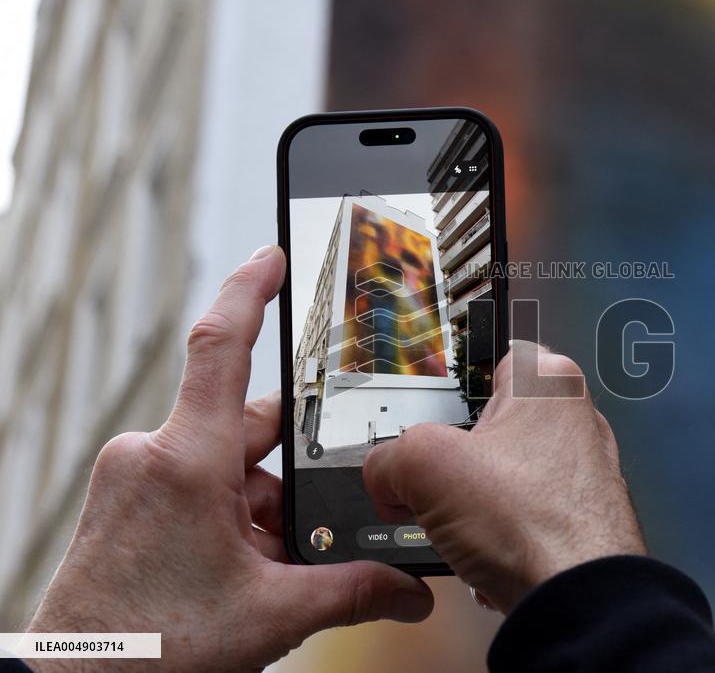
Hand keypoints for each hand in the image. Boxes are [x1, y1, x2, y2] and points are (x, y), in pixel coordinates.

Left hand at [27, 245, 432, 670]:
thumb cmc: (151, 650)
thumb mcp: (271, 614)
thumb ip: (352, 592)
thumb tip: (410, 593)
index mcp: (188, 462)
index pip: (220, 346)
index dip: (250, 290)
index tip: (272, 257)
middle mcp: (155, 456)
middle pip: (249, 426)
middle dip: (291, 468)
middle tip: (316, 519)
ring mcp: (136, 477)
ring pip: (228, 464)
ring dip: (262, 504)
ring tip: (274, 567)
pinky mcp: (128, 499)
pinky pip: (197, 485)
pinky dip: (232, 515)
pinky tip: (247, 567)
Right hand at [363, 341, 645, 613]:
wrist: (579, 603)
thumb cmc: (532, 525)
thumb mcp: (424, 468)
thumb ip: (387, 458)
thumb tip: (383, 477)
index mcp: (549, 381)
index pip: (484, 362)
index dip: (446, 395)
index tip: (429, 420)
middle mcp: (577, 419)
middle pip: (489, 427)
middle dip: (457, 465)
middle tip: (440, 489)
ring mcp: (587, 471)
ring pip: (505, 477)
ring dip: (477, 508)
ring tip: (467, 532)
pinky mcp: (586, 518)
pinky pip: (526, 517)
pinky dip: (503, 537)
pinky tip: (492, 558)